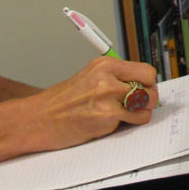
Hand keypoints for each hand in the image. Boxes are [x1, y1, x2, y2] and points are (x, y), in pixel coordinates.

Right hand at [23, 55, 160, 152]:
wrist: (37, 119)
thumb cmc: (61, 102)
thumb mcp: (90, 77)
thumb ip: (116, 79)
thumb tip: (144, 86)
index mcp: (105, 65)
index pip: (147, 71)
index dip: (148, 83)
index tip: (143, 90)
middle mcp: (108, 78)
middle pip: (151, 88)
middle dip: (148, 100)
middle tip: (136, 106)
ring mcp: (108, 98)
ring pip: (147, 105)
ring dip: (140, 113)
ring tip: (123, 115)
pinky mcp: (107, 117)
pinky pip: (135, 121)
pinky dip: (128, 124)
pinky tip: (111, 123)